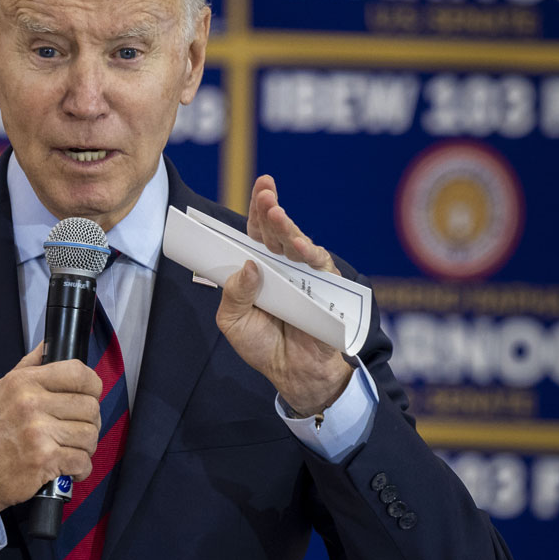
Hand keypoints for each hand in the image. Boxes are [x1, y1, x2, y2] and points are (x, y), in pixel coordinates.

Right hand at [0, 345, 102, 525]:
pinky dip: (80, 470)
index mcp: (24, 382)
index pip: (78, 373)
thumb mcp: (0, 391)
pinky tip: (66, 469)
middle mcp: (31, 403)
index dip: (92, 386)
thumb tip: (48, 346)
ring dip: (85, 448)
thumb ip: (28, 367)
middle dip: (89, 423)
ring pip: (90, 435)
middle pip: (90, 407)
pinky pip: (82, 462)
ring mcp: (38, 432)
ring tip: (69, 450)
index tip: (90, 397)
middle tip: (75, 432)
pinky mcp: (44, 460)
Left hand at [213, 175, 352, 417]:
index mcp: (258, 269)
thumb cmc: (262, 345)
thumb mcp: (233, 321)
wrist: (293, 373)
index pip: (255, 233)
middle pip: (275, 232)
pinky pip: (319, 266)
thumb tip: (248, 266)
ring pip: (295, 243)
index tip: (260, 186)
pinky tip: (300, 246)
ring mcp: (304, 275)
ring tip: (275, 212)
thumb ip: (234, 294)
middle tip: (266, 192)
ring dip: (285, 227)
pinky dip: (309, 254)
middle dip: (269, 209)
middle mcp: (282, 266)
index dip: (256, 210)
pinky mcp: (325, 287)